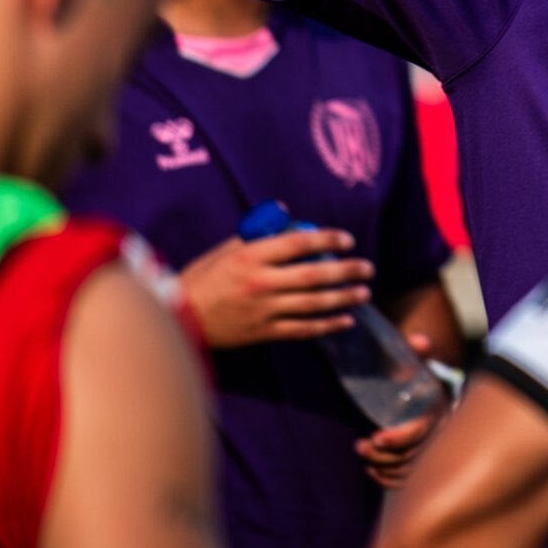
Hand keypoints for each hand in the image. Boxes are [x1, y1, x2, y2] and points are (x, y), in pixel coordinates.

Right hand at [179, 228, 374, 349]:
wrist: (180, 318)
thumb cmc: (202, 279)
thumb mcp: (225, 250)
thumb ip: (258, 236)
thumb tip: (287, 214)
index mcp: (251, 257)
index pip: (298, 243)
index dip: (327, 240)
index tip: (346, 240)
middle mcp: (261, 282)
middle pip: (313, 274)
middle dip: (345, 270)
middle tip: (367, 267)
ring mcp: (264, 310)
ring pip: (312, 304)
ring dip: (342, 298)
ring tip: (363, 293)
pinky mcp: (264, 332)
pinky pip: (302, 329)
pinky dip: (326, 326)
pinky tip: (345, 321)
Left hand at [354, 334, 447, 487]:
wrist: (426, 388)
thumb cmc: (417, 373)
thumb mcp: (416, 359)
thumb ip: (417, 350)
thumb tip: (420, 340)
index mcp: (437, 410)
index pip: (421, 433)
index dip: (399, 438)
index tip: (375, 436)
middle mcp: (437, 434)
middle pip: (412, 457)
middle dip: (383, 455)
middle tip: (359, 445)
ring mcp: (430, 450)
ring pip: (408, 470)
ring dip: (383, 466)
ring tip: (361, 451)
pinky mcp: (421, 461)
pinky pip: (408, 479)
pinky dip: (389, 479)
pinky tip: (372, 470)